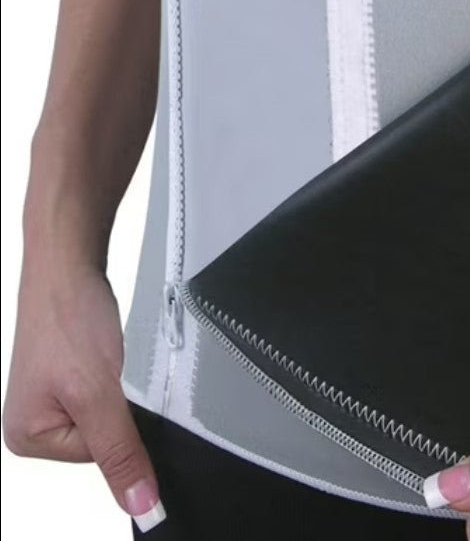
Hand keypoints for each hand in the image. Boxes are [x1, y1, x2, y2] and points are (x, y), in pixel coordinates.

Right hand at [2, 257, 165, 531]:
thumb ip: (121, 453)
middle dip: (123, 403)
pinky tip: (110, 351)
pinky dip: (121, 371)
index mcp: (29, 440)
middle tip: (110, 369)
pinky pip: (113, 388)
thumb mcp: (100, 395)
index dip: (123, 425)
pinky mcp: (75, 374)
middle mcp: (39, 422)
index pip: (103, 458)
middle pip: (111, 435)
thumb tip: (140, 505)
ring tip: (107, 356)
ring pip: (116, 410)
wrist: (69, 264)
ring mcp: (57, 397)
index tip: (118, 393)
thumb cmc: (66, 318)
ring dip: (123, 385)